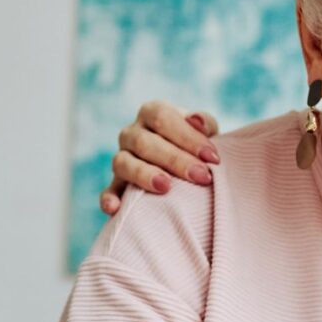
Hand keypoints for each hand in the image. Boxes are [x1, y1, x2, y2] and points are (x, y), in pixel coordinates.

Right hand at [100, 100, 221, 215]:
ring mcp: (121, 158)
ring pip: (123, 163)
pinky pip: (109, 190)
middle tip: (202, 176)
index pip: (163, 118)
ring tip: (165, 187)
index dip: (188, 136)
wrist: (187, 165)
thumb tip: (196, 120)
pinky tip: (115, 208)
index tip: (213, 158)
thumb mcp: (206, 131)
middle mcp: (132, 133)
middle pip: (145, 142)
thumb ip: (205, 124)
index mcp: (152, 113)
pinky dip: (109, 198)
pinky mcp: (117, 184)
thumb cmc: (197, 146)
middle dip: (175, 160)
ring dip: (144, 175)